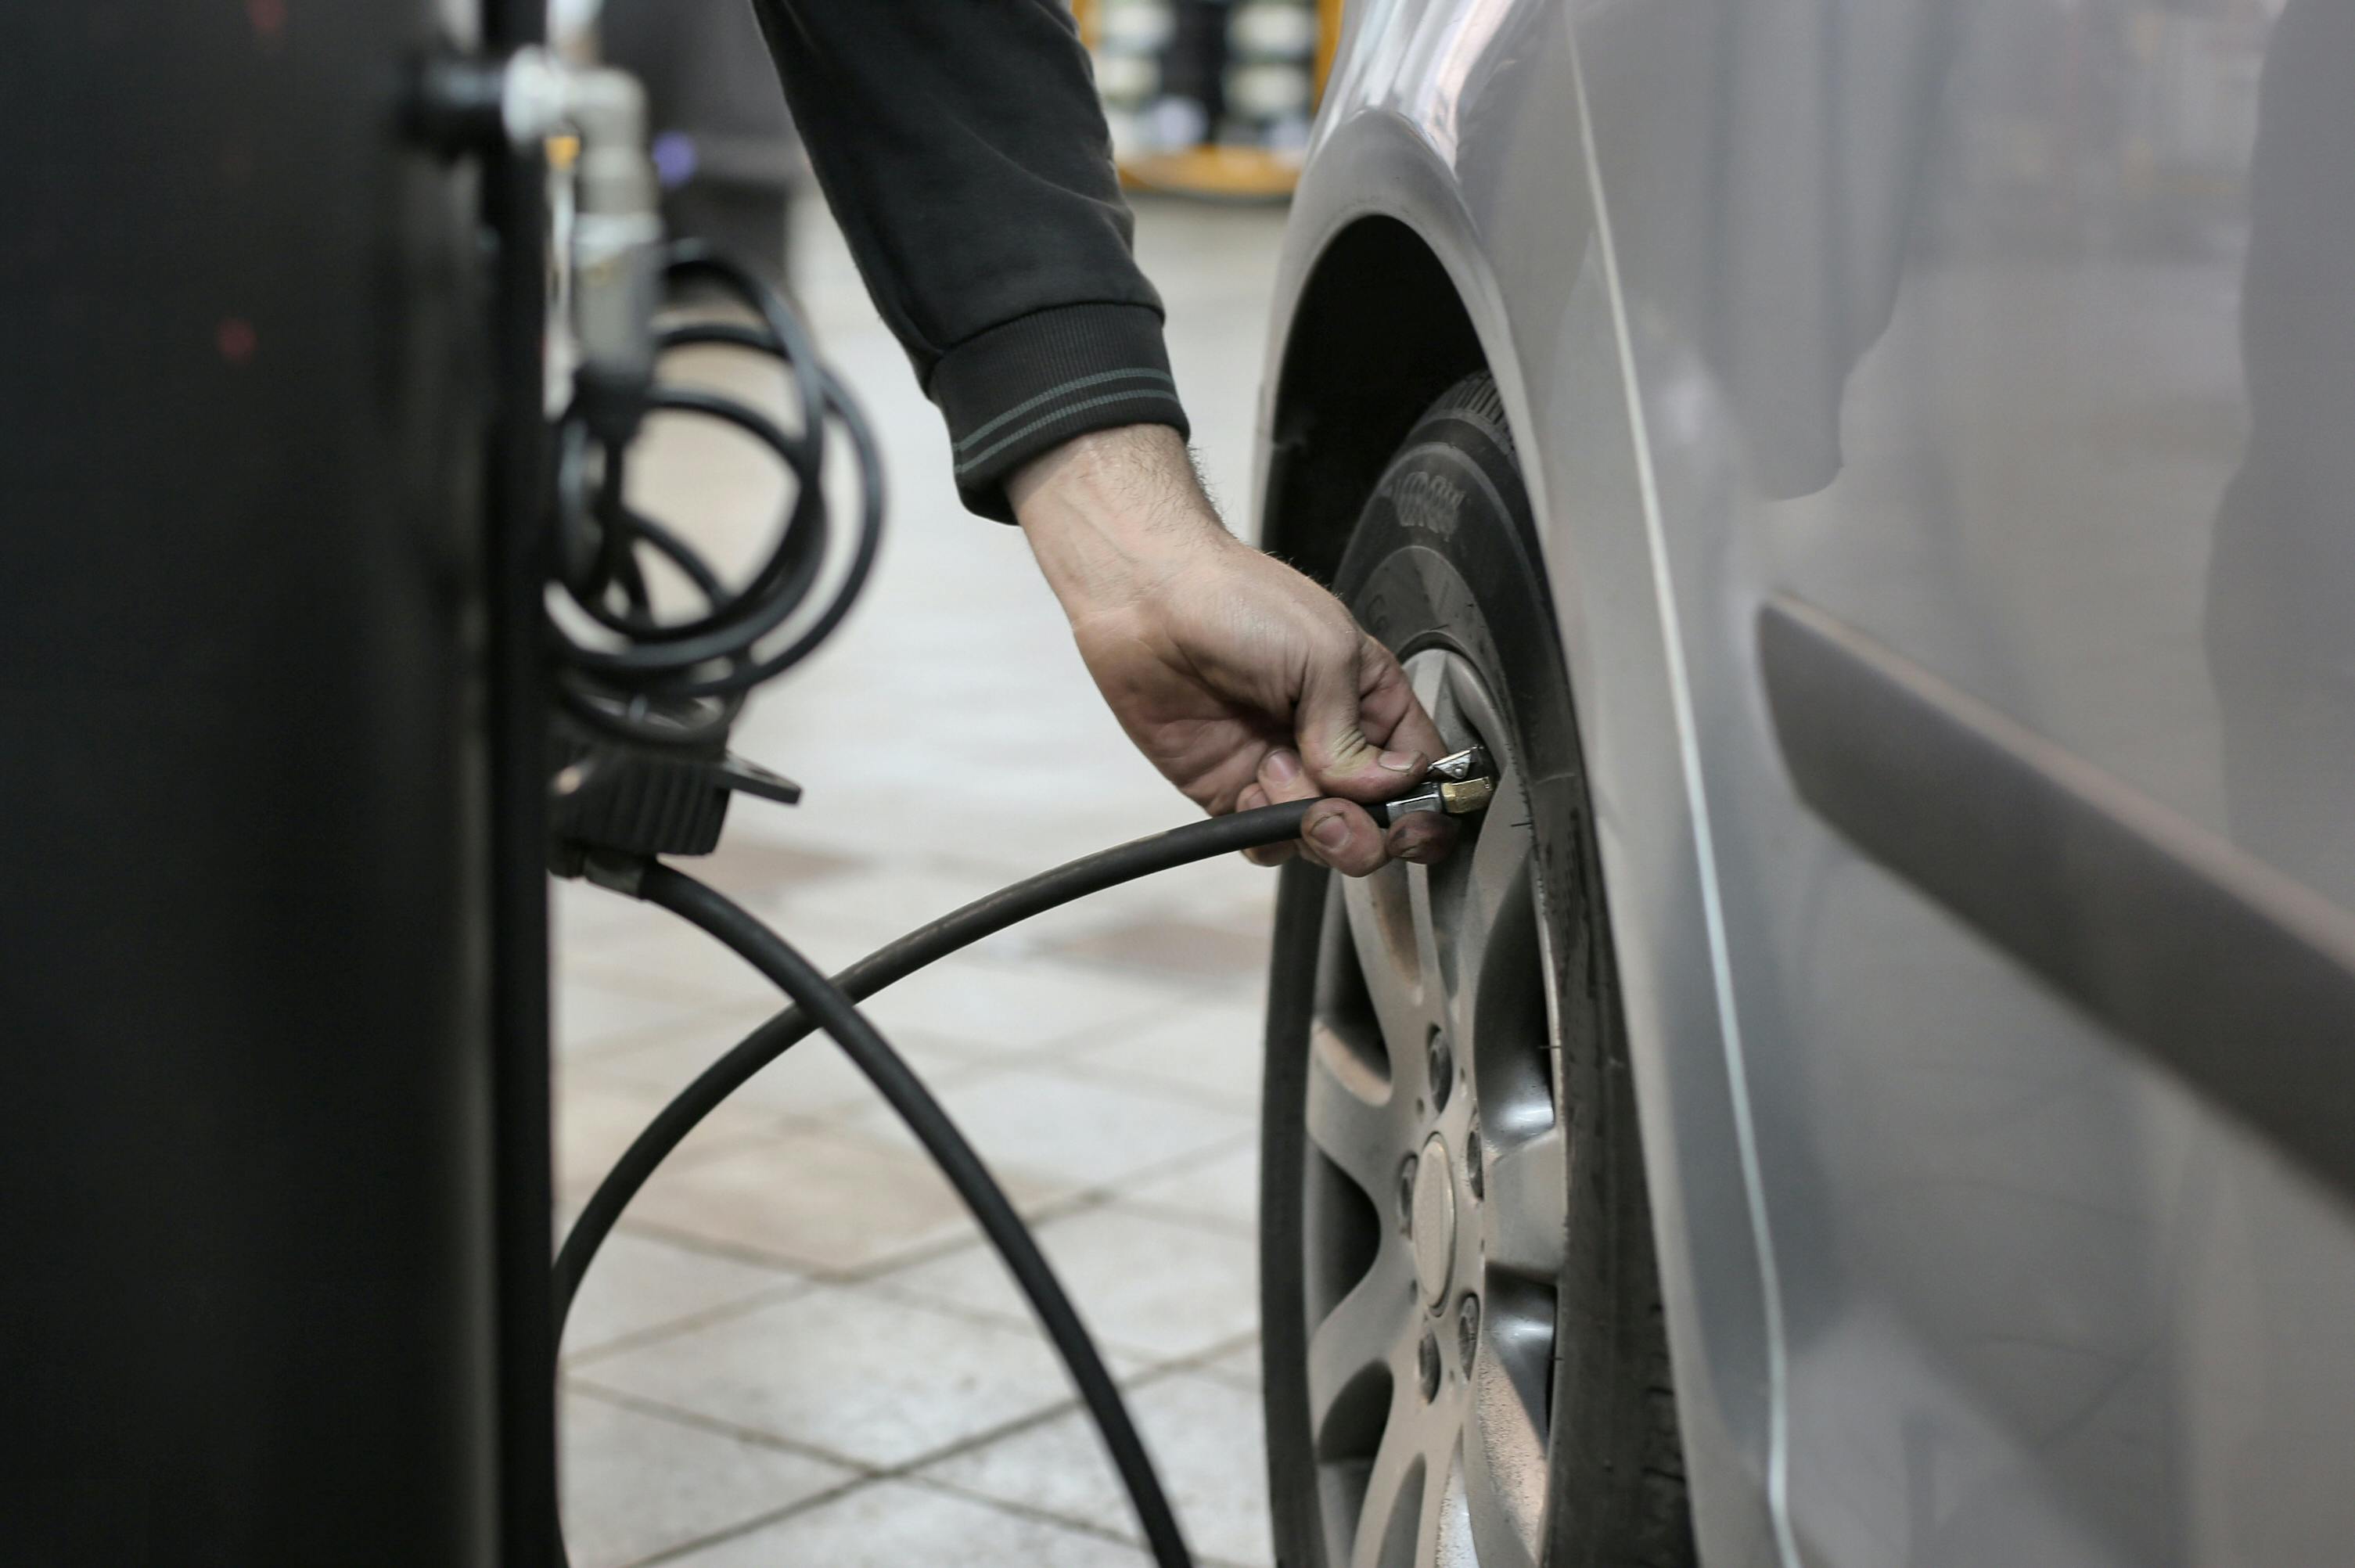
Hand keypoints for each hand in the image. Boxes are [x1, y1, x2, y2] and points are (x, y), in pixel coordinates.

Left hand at [1009, 424, 1454, 874]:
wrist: (1149, 601)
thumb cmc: (1238, 602)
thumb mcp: (1324, 653)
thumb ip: (1355, 734)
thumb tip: (1381, 791)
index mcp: (1373, 702)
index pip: (1424, 774)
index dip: (1426, 807)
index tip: (1409, 818)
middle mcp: (1335, 743)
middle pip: (1380, 822)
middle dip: (1366, 831)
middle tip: (1334, 810)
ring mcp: (1285, 771)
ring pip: (1326, 840)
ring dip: (1310, 825)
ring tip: (1273, 770)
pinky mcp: (1234, 793)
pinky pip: (1268, 843)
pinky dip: (1266, 833)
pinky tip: (1249, 785)